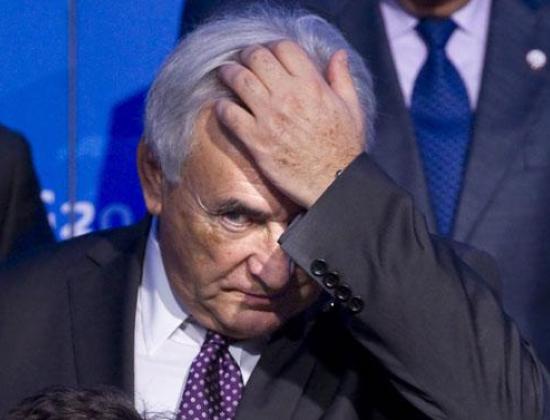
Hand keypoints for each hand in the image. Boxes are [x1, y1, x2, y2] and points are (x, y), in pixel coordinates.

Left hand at [216, 40, 364, 207]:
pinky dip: (222, 106)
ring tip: (226, 75)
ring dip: (229, 74)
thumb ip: (342, 78)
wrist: (334, 183)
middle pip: (256, 58)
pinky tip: (223, 107)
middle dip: (246, 55)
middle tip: (241, 61)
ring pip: (239, 80)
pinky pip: (229, 113)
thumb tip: (338, 54)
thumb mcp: (351, 108)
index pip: (283, 48)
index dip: (271, 46)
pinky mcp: (257, 140)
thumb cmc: (344, 147)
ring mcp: (270, 118)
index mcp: (312, 85)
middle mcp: (289, 96)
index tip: (266, 53)